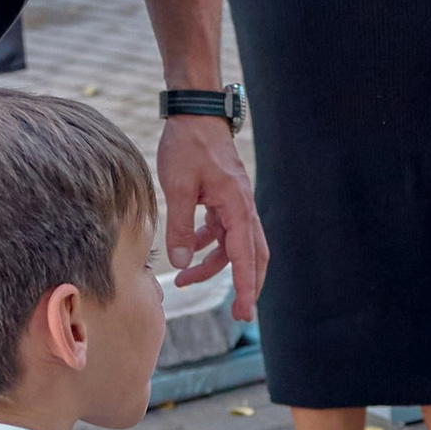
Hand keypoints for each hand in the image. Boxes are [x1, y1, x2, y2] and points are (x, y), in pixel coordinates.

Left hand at [157, 111, 266, 320]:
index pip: (245, 256)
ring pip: (234, 246)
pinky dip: (207, 246)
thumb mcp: (177, 186)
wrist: (195, 114)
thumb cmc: (188, 145)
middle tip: (239, 315)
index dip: (246, 288)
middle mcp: (243, 208)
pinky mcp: (224, 199)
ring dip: (214, 267)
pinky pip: (222, 232)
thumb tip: (179, 263)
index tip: (244, 314)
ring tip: (183, 281)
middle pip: (253, 256)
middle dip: (247, 286)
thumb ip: (179, 226)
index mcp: (237, 206)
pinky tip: (185, 251)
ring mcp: (235, 204)